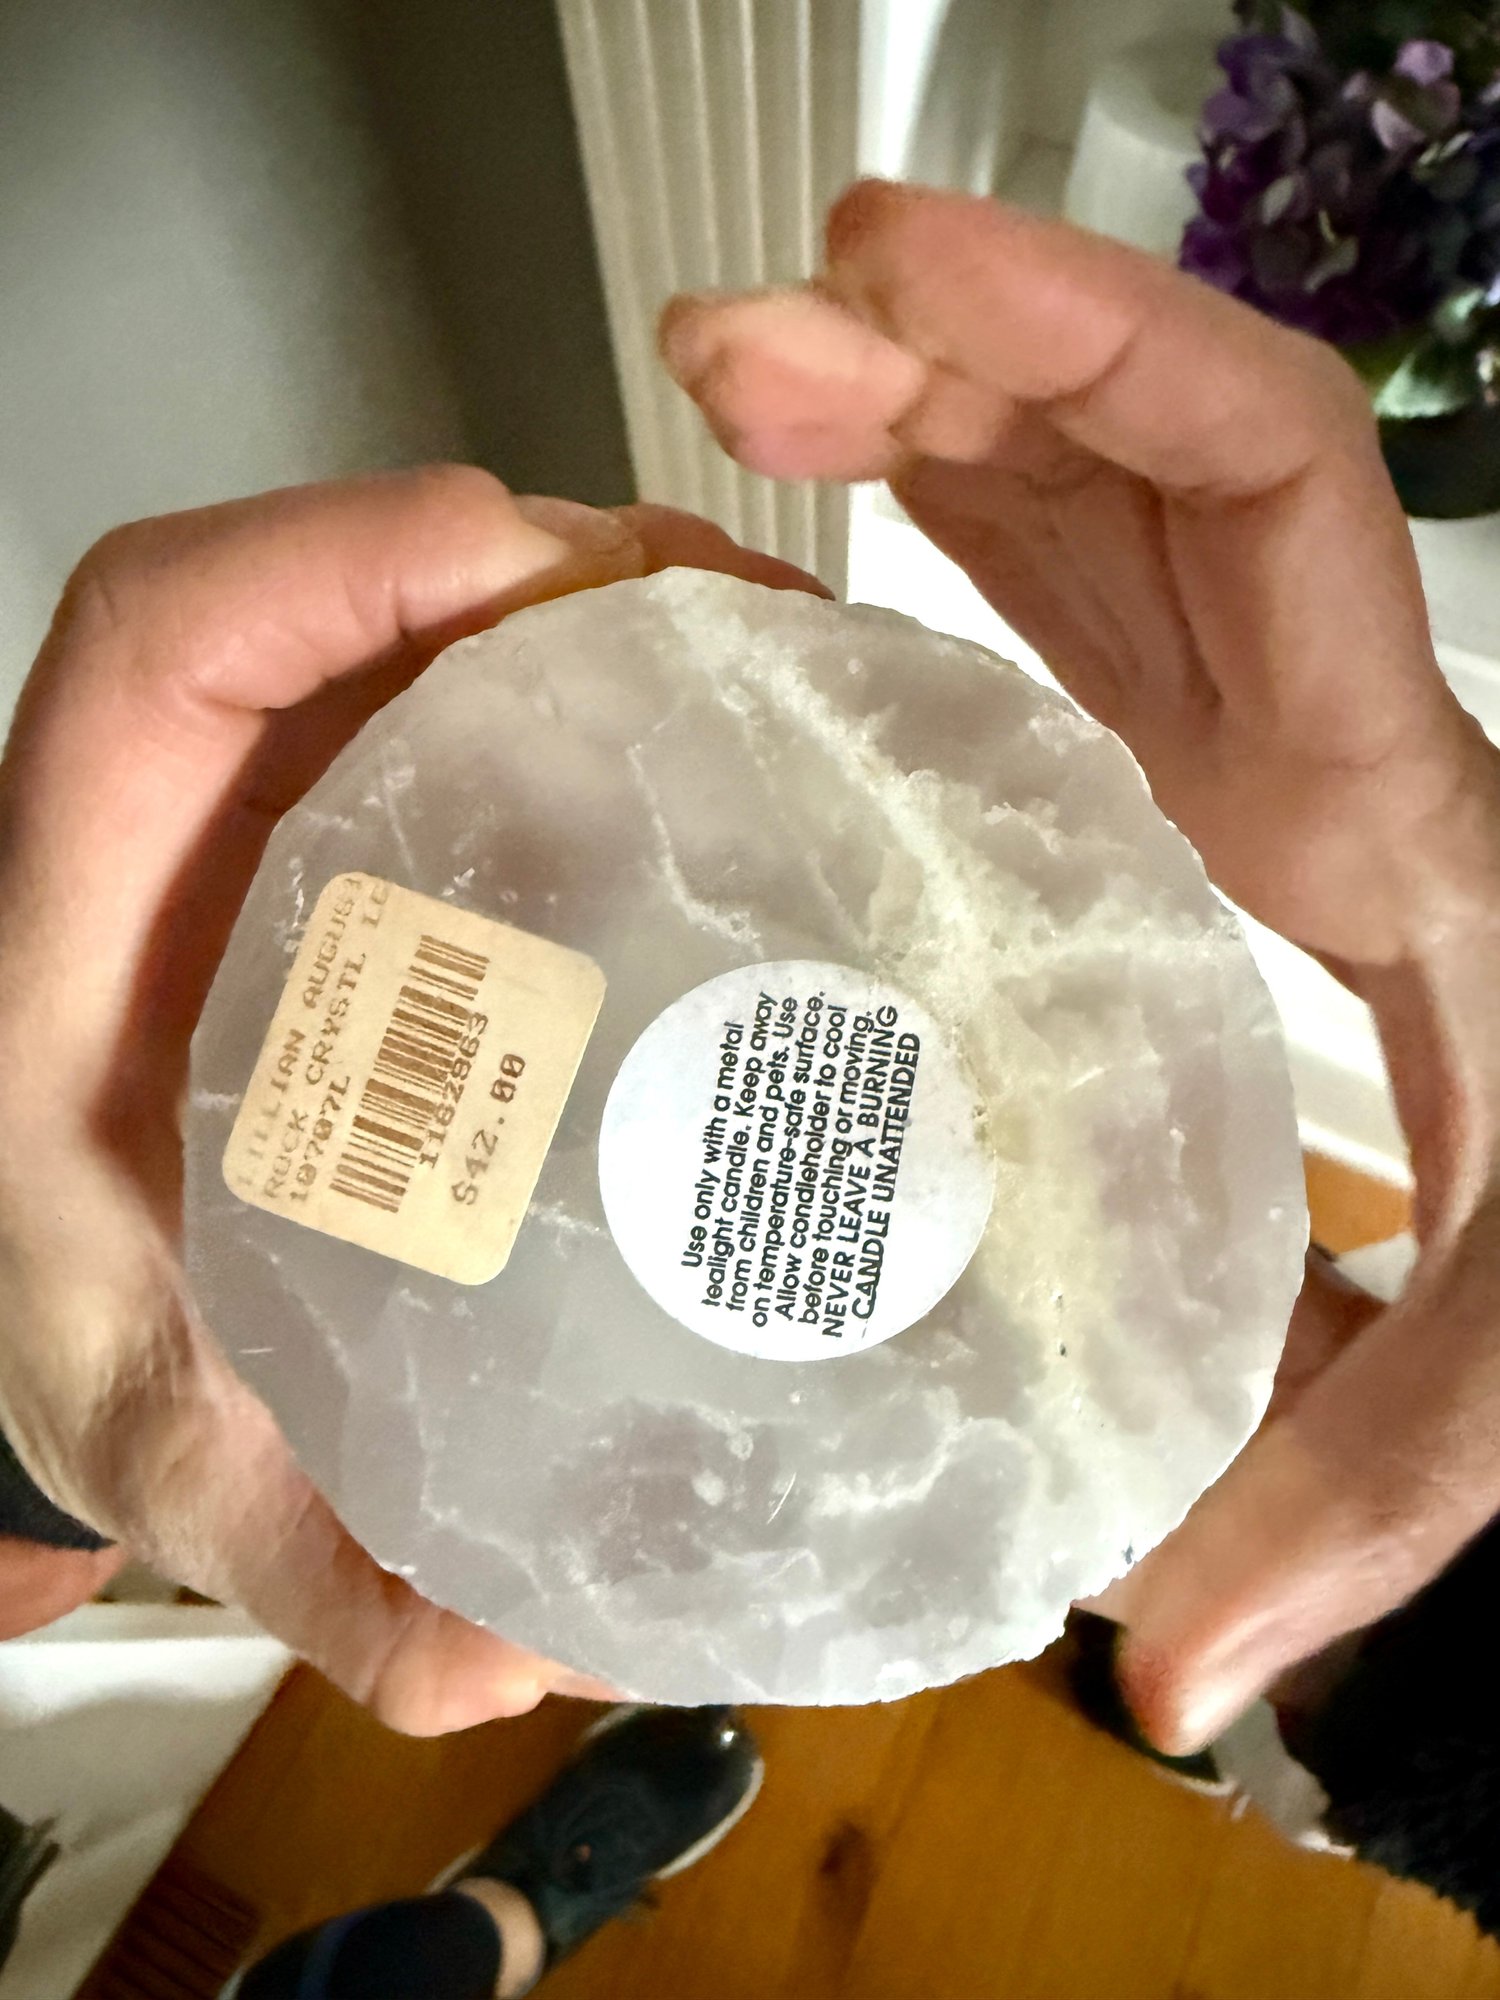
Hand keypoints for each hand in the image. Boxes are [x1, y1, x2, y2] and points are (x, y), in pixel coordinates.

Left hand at [0, 468, 813, 1729]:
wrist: (84, 1303)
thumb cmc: (105, 1336)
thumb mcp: (185, 1454)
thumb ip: (322, 1558)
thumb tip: (500, 1656)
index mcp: (85, 922)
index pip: (166, 642)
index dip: (327, 556)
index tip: (524, 567)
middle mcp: (202, 827)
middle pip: (357, 599)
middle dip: (562, 579)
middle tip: (763, 644)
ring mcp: (305, 815)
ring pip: (449, 638)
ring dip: (621, 624)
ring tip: (801, 688)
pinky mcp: (389, 841)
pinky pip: (500, 714)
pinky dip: (630, 700)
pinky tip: (764, 776)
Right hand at [663, 181, 1499, 1752]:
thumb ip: (1362, 1486)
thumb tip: (1169, 1668)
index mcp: (1373, 794)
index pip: (1246, 475)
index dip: (1073, 341)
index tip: (884, 278)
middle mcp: (1294, 731)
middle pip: (1119, 455)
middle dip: (930, 361)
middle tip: (734, 343)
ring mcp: (1229, 743)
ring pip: (1067, 510)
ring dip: (911, 423)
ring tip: (731, 386)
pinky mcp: (1179, 789)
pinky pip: (1044, 615)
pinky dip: (930, 545)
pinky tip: (796, 548)